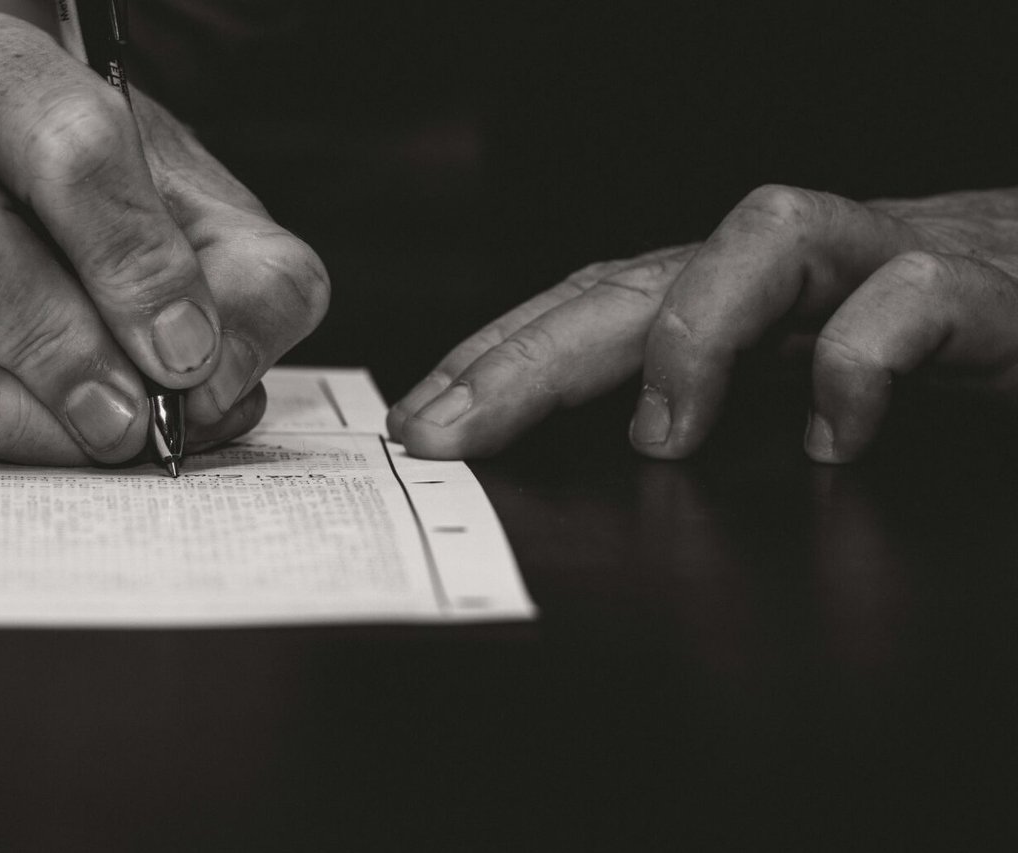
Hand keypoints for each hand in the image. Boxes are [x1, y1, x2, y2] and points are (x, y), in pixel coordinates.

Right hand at [0, 10, 327, 463]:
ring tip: (114, 439)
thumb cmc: (110, 199)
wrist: (2, 197)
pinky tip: (60, 436)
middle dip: (66, 354)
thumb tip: (221, 378)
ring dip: (34, 421)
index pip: (66, 153)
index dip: (135, 265)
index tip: (188, 350)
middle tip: (138, 418)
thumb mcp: (208, 212)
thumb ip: (254, 282)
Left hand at [388, 184, 1017, 461]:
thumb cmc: (942, 338)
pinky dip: (862, 363)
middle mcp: (790, 265)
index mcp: (737, 291)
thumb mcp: (805, 379)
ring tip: (659, 436)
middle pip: (635, 278)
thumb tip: (609, 474)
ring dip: (694, 332)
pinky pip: (913, 294)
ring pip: (766, 236)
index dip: (497, 353)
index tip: (418, 420)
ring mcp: (884, 259)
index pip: (590, 303)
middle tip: (448, 432)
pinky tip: (833, 440)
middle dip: (529, 353)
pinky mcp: (984, 287)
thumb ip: (715, 411)